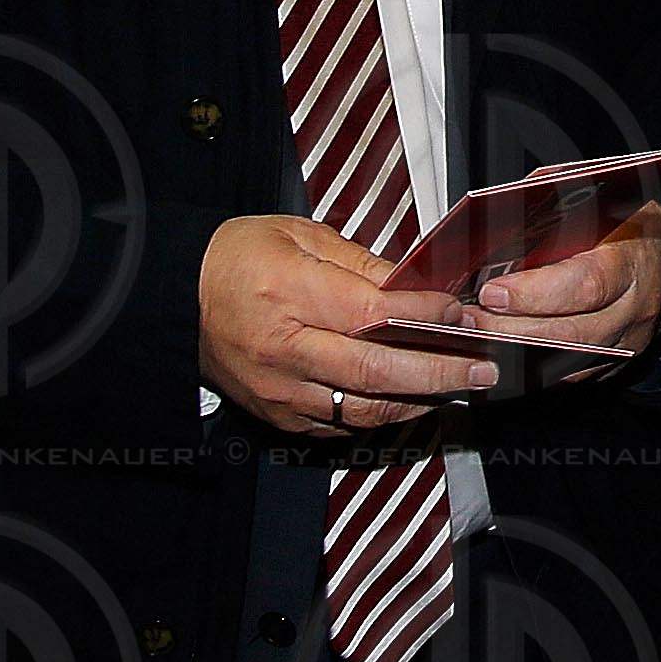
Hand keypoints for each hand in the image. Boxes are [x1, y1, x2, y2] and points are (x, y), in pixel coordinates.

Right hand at [198, 213, 497, 434]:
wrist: (177, 299)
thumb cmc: (238, 257)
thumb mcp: (300, 236)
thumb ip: (360, 264)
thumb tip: (415, 285)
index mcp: (288, 293)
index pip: (373, 314)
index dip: (425, 317)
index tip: (461, 314)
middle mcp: (284, 349)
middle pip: (376, 373)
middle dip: (439, 373)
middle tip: (482, 368)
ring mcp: (280, 391)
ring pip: (363, 409)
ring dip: (417, 400)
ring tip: (456, 385)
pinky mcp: (277, 416)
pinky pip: (339, 425)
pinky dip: (379, 415)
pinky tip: (409, 400)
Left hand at [473, 209, 660, 353]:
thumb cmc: (638, 222)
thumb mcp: (606, 200)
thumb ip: (558, 204)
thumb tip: (502, 214)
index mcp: (631, 264)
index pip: (585, 286)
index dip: (536, 294)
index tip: (493, 292)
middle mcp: (633, 312)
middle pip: (569, 335)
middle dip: (511, 330)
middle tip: (468, 321)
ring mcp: (626, 344)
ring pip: (565, 366)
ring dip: (513, 356)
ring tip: (472, 341)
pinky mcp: (616, 364)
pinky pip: (567, 377)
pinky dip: (530, 371)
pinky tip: (497, 358)